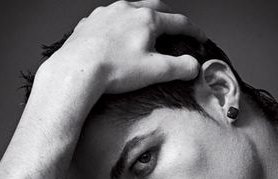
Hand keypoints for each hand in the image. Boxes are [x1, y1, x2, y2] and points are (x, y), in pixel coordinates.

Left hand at [56, 0, 205, 94]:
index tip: (200, 38)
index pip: (178, 22)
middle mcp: (127, 9)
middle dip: (169, 16)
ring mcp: (107, 13)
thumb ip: (179, 68)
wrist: (78, 69)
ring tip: (145, 28)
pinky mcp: (90, 22)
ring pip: (129, 9)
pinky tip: (117, 36)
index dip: (192, 31)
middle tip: (175, 26)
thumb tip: (194, 66)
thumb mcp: (155, 72)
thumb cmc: (114, 70)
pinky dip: (118, 25)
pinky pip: (108, 19)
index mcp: (147, 19)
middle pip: (155, 7)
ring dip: (141, 16)